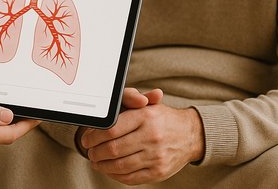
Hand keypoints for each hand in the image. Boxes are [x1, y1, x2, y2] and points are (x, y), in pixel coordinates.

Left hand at [79, 88, 203, 184]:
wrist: (191, 135)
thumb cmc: (163, 118)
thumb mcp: (148, 104)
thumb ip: (129, 99)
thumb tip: (110, 106)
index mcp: (146, 116)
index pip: (112, 129)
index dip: (94, 136)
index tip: (86, 138)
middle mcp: (152, 136)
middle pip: (113, 149)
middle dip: (95, 152)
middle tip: (89, 151)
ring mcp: (156, 156)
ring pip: (120, 165)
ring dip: (102, 165)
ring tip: (96, 161)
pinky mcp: (159, 172)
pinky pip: (131, 178)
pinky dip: (115, 175)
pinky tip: (109, 169)